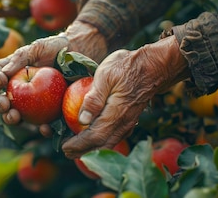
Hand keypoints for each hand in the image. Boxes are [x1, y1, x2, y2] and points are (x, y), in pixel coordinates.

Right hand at [0, 21, 106, 135]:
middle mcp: (18, 91)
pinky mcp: (49, 113)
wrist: (79, 54)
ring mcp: (32, 104)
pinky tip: (44, 127)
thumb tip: (4, 73)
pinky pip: (44, 124)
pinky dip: (43, 129)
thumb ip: (20, 57)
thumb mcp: (37, 47)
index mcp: (11, 74)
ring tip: (14, 116)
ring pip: (18, 116)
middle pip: (2, 102)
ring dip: (12, 119)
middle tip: (3, 104)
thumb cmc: (55, 48)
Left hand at [61, 35, 190, 158]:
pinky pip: (115, 137)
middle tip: (66, 151)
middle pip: (101, 145)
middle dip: (82, 151)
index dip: (78, 145)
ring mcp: (128, 122)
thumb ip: (94, 98)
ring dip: (92, 149)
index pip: (94, 137)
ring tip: (77, 149)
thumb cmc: (127, 67)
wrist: (153, 66)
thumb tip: (82, 120)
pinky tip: (94, 139)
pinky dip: (101, 143)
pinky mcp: (130, 119)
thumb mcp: (106, 75)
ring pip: (109, 143)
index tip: (64, 146)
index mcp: (115, 113)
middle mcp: (123, 123)